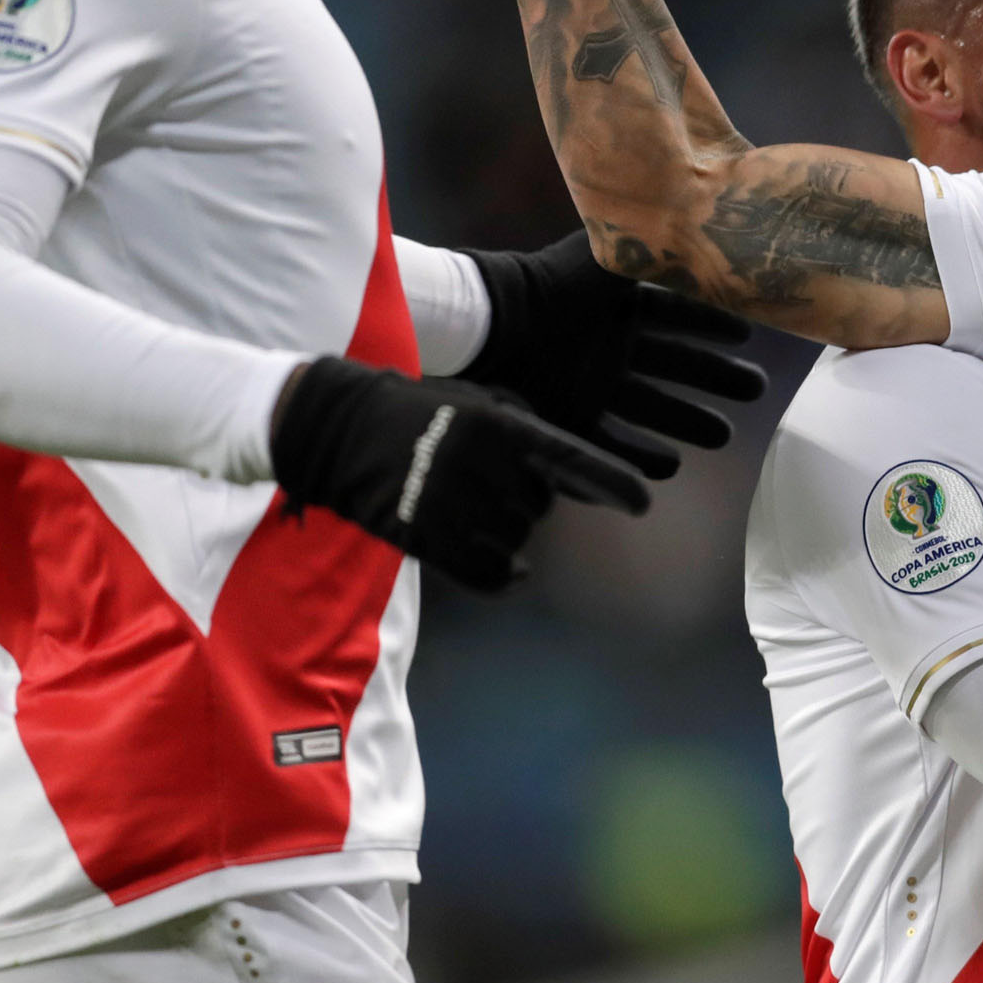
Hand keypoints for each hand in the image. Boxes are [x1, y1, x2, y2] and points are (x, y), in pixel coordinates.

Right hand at [269, 356, 649, 592]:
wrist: (340, 430)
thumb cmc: (424, 414)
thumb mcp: (484, 404)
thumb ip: (535, 438)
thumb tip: (584, 483)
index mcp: (502, 425)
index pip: (570, 458)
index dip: (610, 481)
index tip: (642, 504)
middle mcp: (481, 464)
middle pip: (539, 508)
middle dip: (523, 500)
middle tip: (478, 479)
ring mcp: (452, 503)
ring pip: (514, 541)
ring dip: (500, 533)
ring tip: (459, 503)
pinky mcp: (426, 538)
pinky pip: (489, 574)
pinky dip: (503, 578)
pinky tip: (509, 572)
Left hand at [460, 232, 767, 478]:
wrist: (495, 325)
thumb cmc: (554, 286)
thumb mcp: (611, 256)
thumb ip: (655, 250)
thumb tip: (702, 230)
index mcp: (622, 305)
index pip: (680, 314)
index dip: (714, 324)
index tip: (748, 333)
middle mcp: (612, 346)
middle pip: (676, 365)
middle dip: (717, 378)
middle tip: (758, 390)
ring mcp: (592, 385)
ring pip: (653, 408)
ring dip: (688, 422)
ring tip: (724, 434)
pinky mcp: (571, 419)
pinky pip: (613, 444)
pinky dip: (640, 458)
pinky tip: (671, 468)